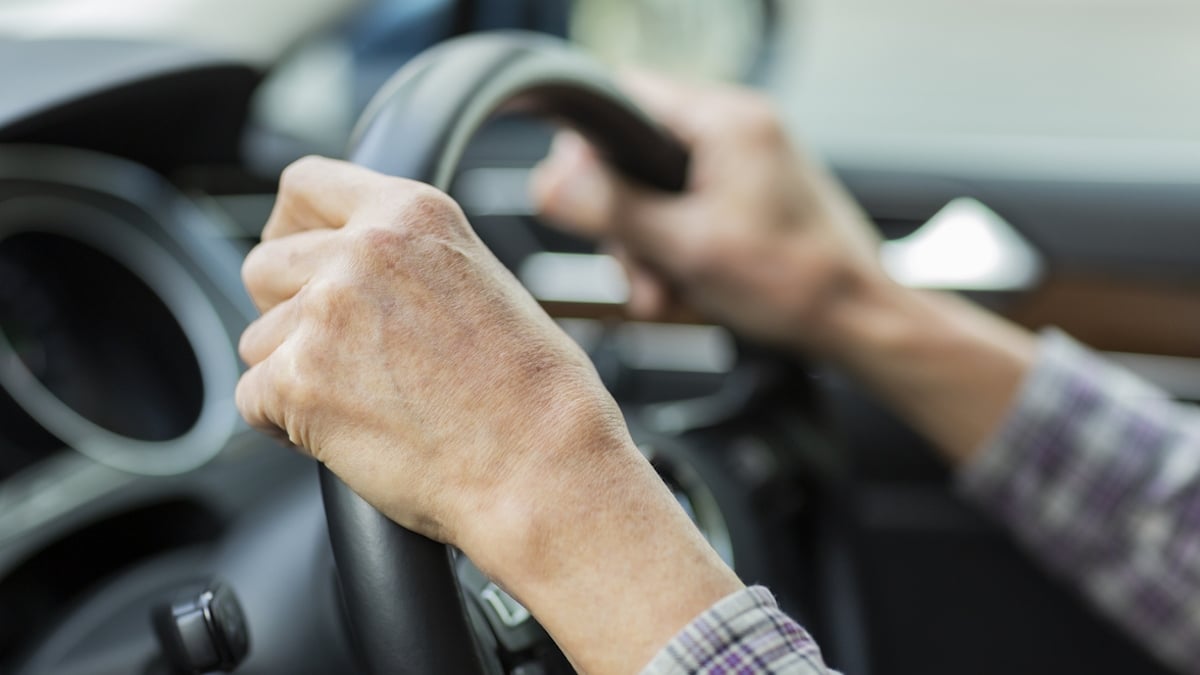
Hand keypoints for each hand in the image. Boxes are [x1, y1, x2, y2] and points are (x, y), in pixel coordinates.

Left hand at [235, 156, 740, 673]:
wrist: (542, 465)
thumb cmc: (532, 393)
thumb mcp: (481, 280)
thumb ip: (409, 259)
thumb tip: (350, 271)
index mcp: (412, 213)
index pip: (304, 185)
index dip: (291, 228)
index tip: (296, 258)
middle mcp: (363, 250)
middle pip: (265, 266)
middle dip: (285, 310)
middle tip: (335, 353)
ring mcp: (325, 313)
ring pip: (257, 340)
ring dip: (292, 372)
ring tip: (365, 404)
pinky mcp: (299, 381)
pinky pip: (252, 399)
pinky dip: (287, 424)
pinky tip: (348, 434)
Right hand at [532, 72, 884, 354]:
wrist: (857, 319)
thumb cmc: (797, 282)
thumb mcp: (687, 247)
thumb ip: (613, 210)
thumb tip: (548, 182)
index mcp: (726, 120)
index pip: (625, 95)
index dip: (589, 145)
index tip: (576, 193)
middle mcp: (737, 129)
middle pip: (636, 154)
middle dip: (625, 222)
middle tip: (636, 269)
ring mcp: (744, 162)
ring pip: (658, 192)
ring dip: (649, 248)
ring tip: (665, 294)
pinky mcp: (749, 195)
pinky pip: (687, 212)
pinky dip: (677, 252)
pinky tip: (683, 291)